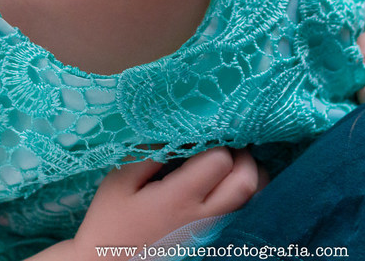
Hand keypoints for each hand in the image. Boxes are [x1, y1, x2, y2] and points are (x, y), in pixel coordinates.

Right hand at [72, 148, 262, 255]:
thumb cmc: (111, 220)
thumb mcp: (120, 181)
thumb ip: (151, 152)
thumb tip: (179, 128)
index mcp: (179, 199)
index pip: (219, 161)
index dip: (217, 140)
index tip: (203, 131)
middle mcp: (203, 217)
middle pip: (247, 181)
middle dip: (242, 155)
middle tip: (224, 142)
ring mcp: (212, 230)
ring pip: (253, 197)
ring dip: (249, 172)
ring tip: (228, 159)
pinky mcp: (213, 236)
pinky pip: (244, 209)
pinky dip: (243, 189)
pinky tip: (223, 179)